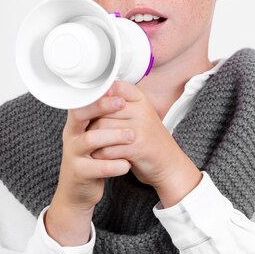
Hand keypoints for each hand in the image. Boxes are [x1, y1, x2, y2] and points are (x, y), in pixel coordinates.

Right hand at [45, 94, 132, 245]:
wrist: (77, 193)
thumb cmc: (90, 160)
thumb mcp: (94, 137)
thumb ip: (102, 119)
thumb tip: (118, 92)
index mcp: (76, 125)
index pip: (82, 102)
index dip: (98, 95)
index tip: (117, 90)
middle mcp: (71, 136)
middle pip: (81, 115)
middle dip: (101, 107)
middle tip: (122, 105)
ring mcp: (73, 154)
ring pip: (90, 140)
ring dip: (113, 136)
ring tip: (132, 136)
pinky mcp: (79, 173)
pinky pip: (97, 167)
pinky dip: (114, 165)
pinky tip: (127, 164)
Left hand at [88, 80, 202, 206]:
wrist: (169, 164)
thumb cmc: (148, 140)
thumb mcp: (139, 116)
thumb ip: (119, 105)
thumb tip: (89, 96)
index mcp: (141, 100)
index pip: (112, 89)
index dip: (98, 100)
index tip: (92, 112)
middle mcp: (142, 111)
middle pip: (101, 111)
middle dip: (90, 123)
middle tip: (85, 132)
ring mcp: (140, 129)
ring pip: (101, 129)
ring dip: (92, 140)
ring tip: (91, 145)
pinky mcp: (137, 148)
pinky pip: (107, 148)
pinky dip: (100, 155)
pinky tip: (100, 156)